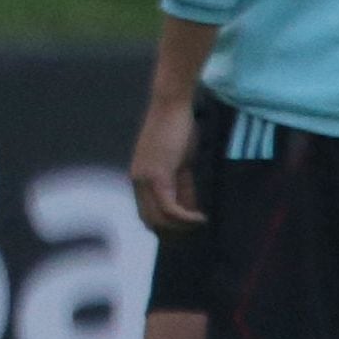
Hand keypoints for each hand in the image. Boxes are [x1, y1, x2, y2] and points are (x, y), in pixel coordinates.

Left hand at [130, 88, 205, 234]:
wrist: (171, 105)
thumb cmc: (178, 129)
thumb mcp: (181, 164)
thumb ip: (182, 187)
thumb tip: (190, 210)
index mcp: (139, 178)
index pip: (146, 214)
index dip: (166, 227)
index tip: (187, 231)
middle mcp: (137, 181)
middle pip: (150, 221)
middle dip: (173, 232)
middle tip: (195, 233)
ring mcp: (145, 179)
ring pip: (160, 218)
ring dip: (182, 228)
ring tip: (201, 225)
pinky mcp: (157, 176)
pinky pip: (170, 208)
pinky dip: (186, 218)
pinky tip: (201, 218)